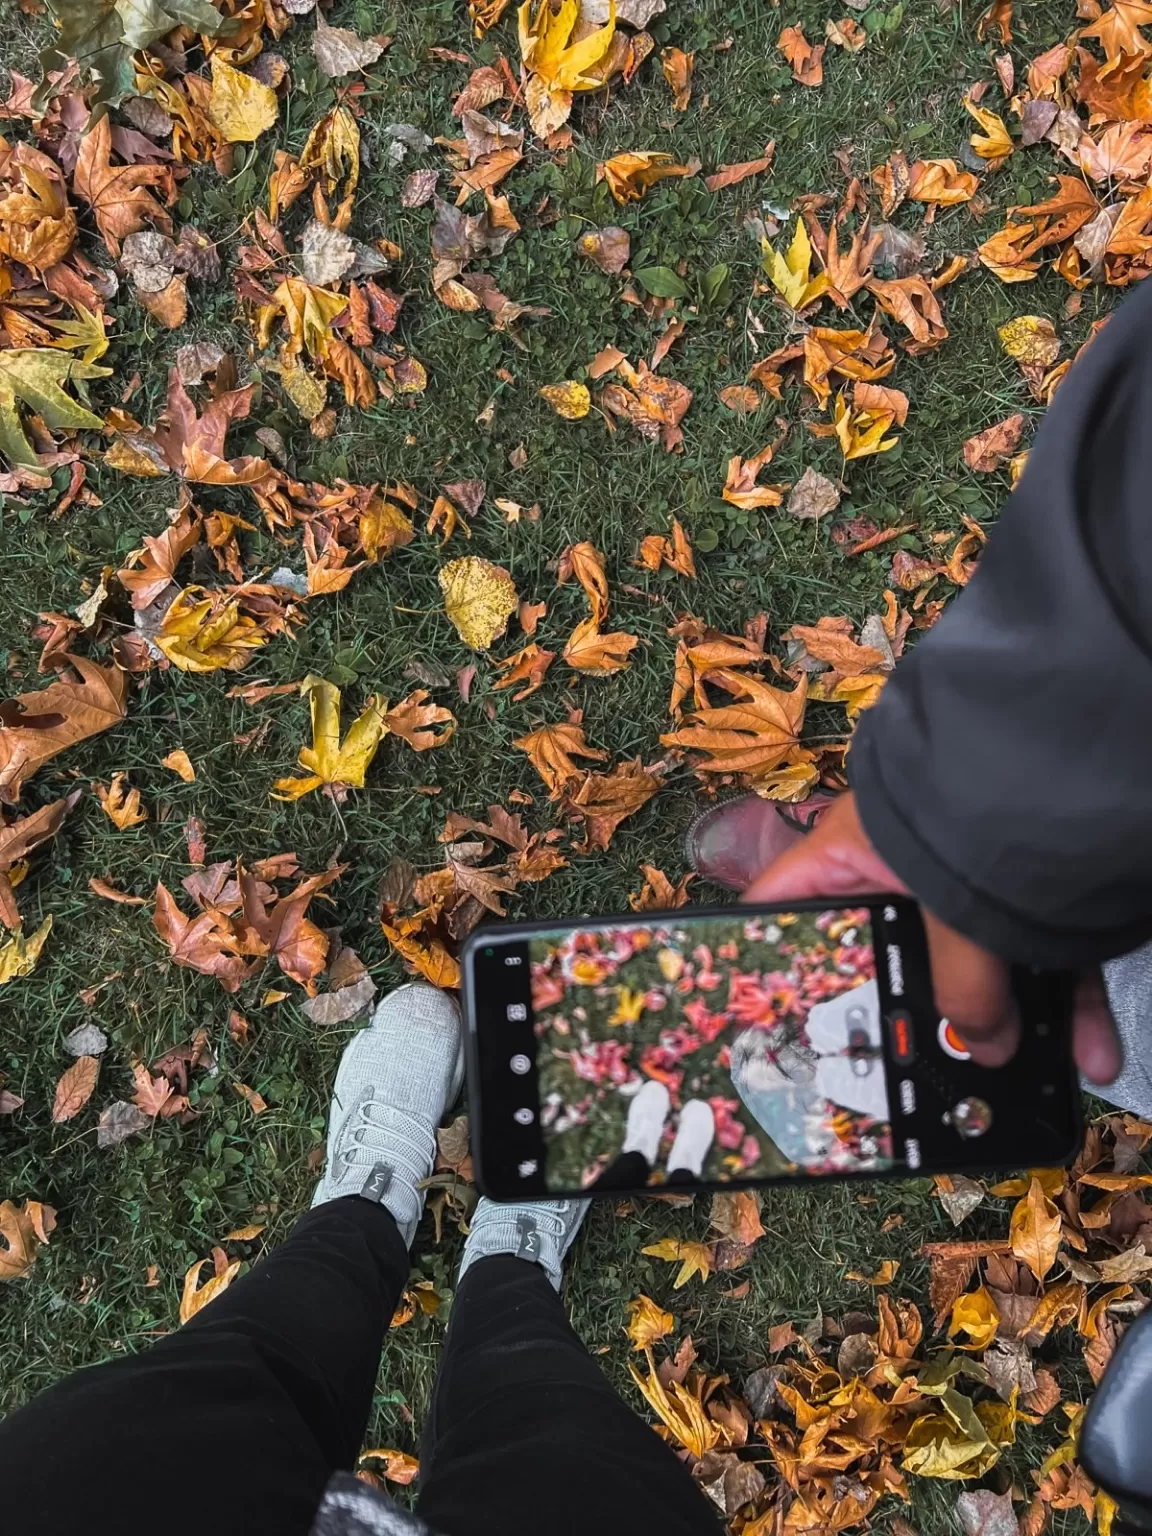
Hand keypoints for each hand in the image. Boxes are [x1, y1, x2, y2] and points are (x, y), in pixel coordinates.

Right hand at [743, 792, 1120, 1084]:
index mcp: (846, 857)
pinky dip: (1063, 1001)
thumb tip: (990, 1054)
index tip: (764, 1024)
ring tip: (1026, 1082)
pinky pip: (1035, 952)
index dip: (762, 963)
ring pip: (973, 963)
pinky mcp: (1026, 888)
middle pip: (888, 957)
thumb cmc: (975, 809)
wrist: (1076, 747)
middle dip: (914, 1020)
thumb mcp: (955, 912)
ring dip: (1008, 1023)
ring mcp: (962, 878)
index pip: (776, 911)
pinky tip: (1089, 1048)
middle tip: (911, 1077)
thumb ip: (963, 991)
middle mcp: (896, 868)